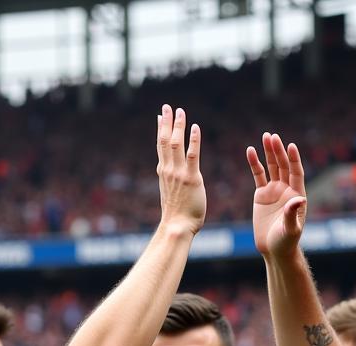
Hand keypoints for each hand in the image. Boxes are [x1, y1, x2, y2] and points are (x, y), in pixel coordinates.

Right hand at [157, 104, 205, 235]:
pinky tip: (195, 127)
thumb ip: (172, 183)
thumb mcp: (171, 195)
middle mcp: (169, 170)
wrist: (177, 227)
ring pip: (176, 144)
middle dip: (166, 122)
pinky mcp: (191, 179)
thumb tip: (171, 179)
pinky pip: (192, 155)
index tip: (160, 116)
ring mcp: (179, 174)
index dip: (160, 130)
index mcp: (164, 173)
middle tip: (167, 106)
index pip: (160, 147)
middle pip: (164, 141)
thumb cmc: (176, 216)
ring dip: (178, 126)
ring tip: (180, 111)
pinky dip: (193, 140)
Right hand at [246, 132, 306, 259]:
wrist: (274, 250)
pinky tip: (250, 151)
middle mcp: (286, 190)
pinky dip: (254, 163)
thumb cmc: (286, 242)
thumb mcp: (291, 229)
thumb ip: (293, 214)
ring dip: (268, 152)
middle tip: (272, 137)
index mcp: (297, 195)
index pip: (296, 172)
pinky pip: (258, 175)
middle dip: (278, 151)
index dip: (294, 159)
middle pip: (283, 166)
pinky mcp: (261, 195)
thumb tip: (299, 199)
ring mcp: (274, 191)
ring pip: (271, 167)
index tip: (290, 146)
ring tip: (265, 137)